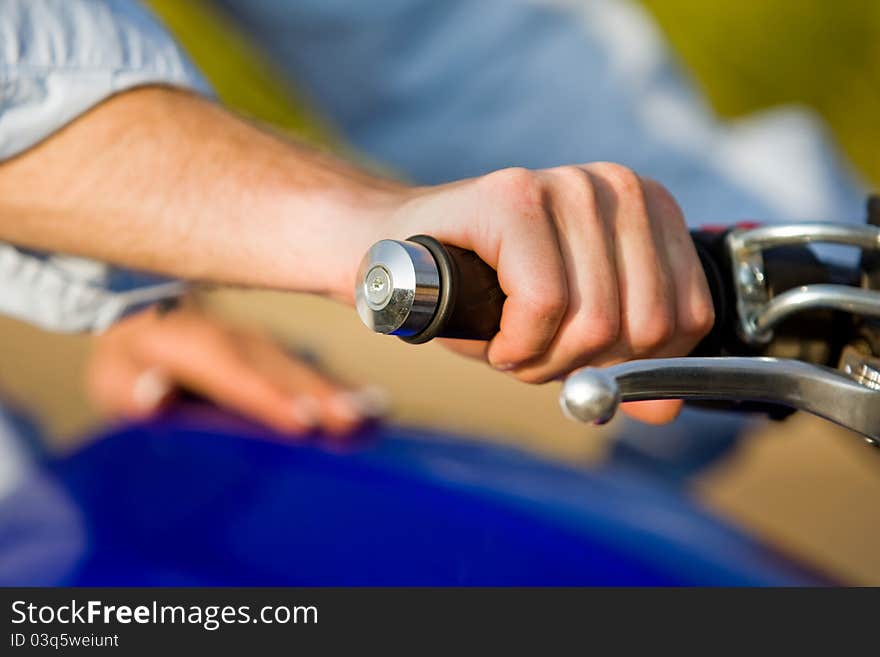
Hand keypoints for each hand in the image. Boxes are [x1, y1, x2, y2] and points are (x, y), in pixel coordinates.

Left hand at [85, 303, 386, 435]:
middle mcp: (240, 342)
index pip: (232, 372)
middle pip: (282, 372)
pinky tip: (377, 408)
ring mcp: (266, 347)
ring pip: (305, 371)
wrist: (156, 313)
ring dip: (340, 394)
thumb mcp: (114, 374)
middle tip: (355, 421)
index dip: (268, 397)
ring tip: (374, 416)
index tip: (304, 421)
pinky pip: (317, 373)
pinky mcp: (283, 358)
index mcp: (193, 345)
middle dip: (319, 398)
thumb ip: (130, 385)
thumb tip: (155, 393)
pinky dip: (346, 389)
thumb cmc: (134, 359)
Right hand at [382, 164, 713, 423]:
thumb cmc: (486, 295)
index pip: (690, 316)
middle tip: (537, 355)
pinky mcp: (514, 197)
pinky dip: (517, 345)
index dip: (636, 364)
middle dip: (585, 365)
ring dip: (545, 361)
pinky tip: (494, 337)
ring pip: (597, 321)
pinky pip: (544, 305)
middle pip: (646, 325)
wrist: (396, 260)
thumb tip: (663, 410)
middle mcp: (616, 187)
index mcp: (647, 209)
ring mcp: (566, 185)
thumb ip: (626, 366)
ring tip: (512, 343)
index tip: (584, 360)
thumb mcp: (570, 334)